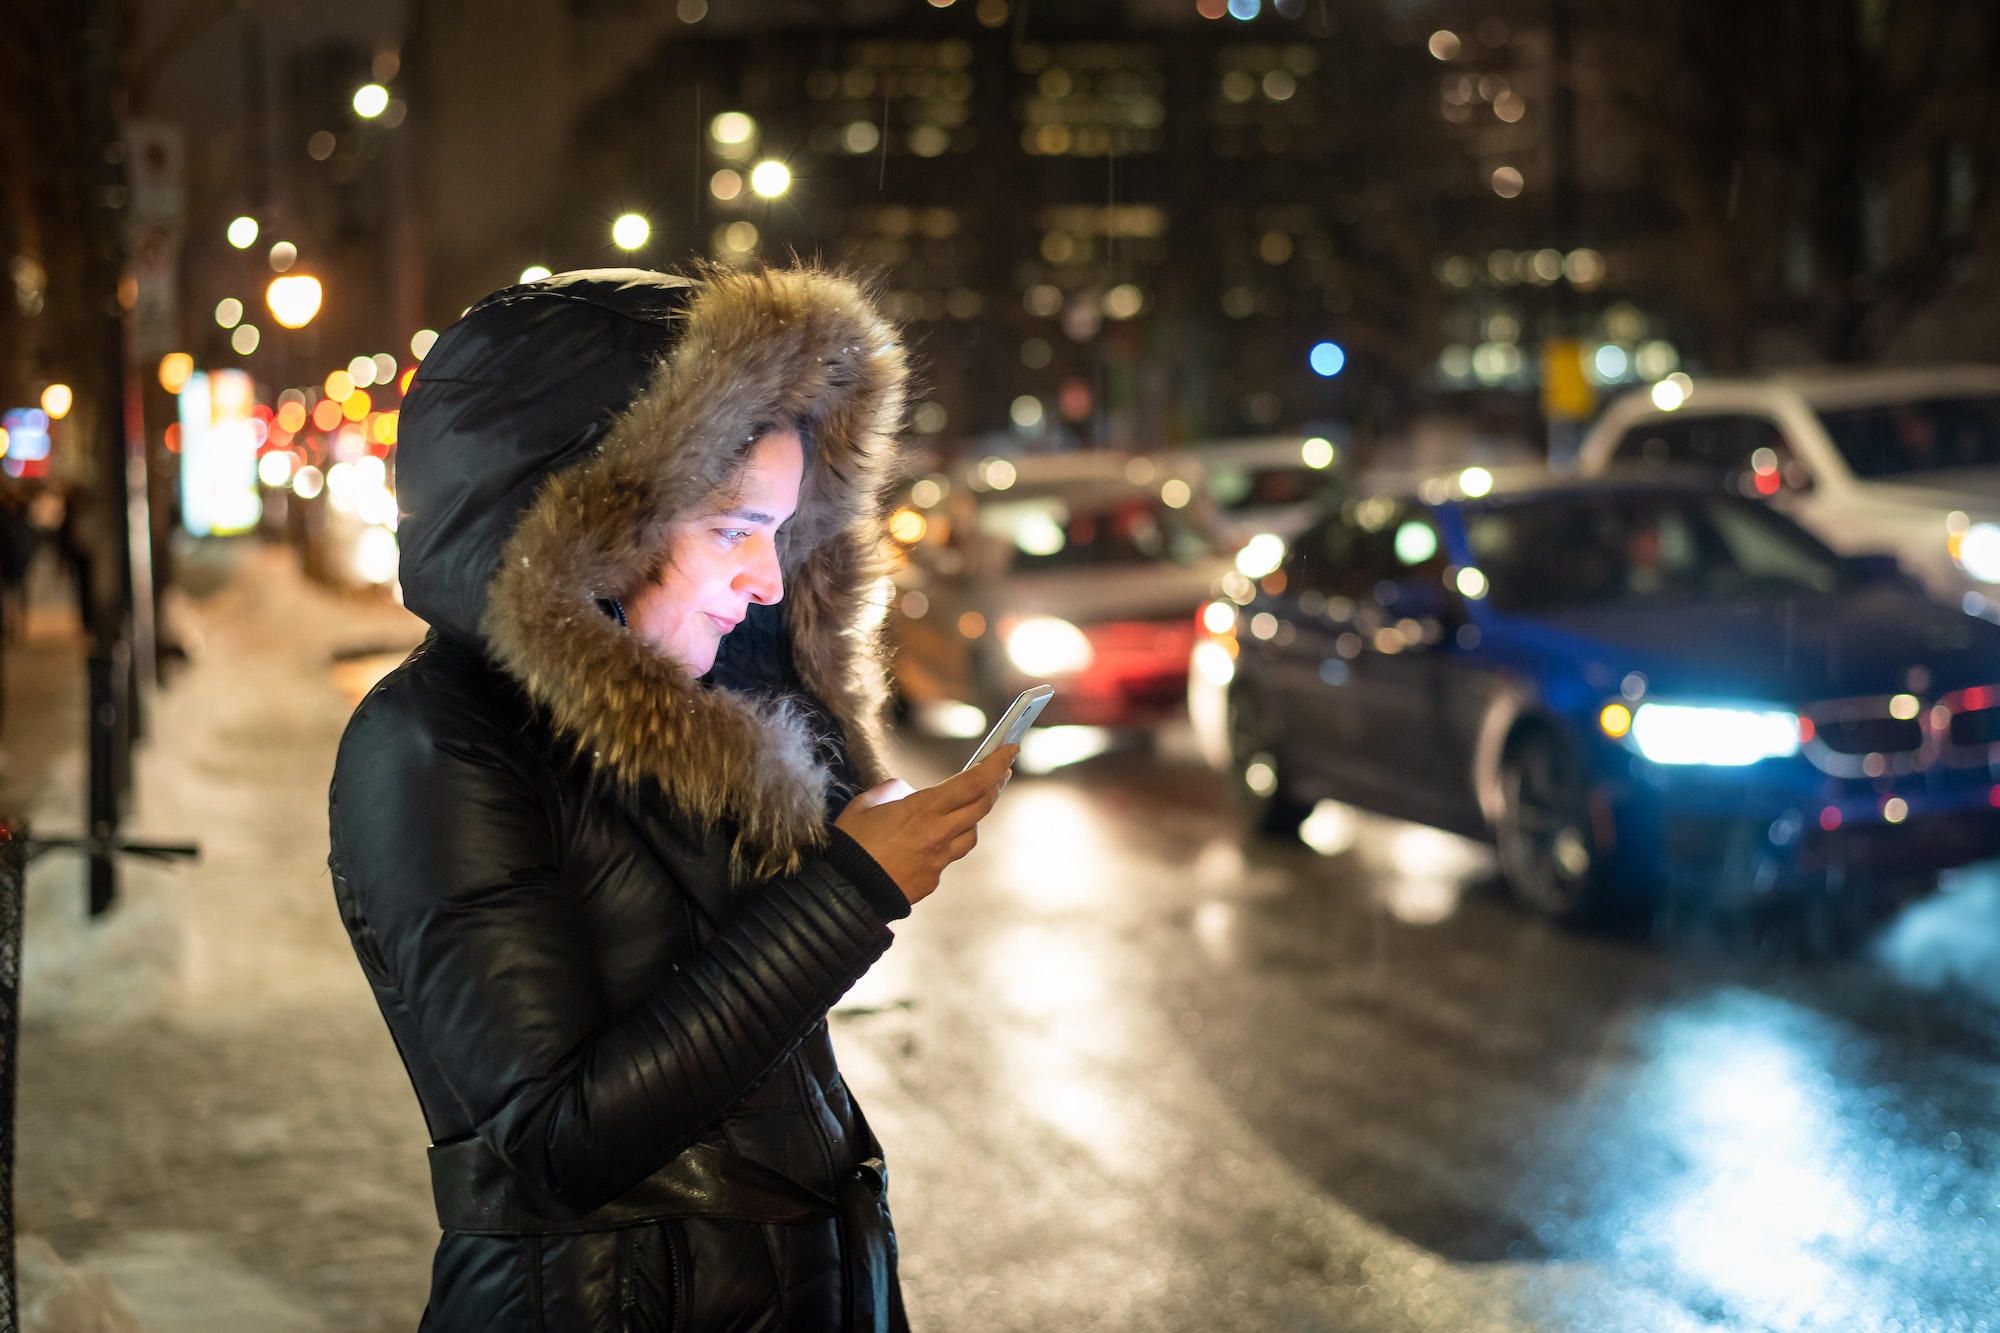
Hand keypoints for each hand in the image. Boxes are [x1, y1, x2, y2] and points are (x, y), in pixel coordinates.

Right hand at [834, 745, 1015, 904]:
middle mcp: (939, 833)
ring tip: (966, 808)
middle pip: (982, 807)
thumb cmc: (851, 844)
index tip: (1010, 750)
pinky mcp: (932, 880)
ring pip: (970, 835)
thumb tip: (905, 792)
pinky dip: (945, 845)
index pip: (973, 782)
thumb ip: (890, 791)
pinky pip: (947, 858)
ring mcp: (939, 860)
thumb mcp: (865, 804)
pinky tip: (928, 843)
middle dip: (996, 785)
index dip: (996, 764)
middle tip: (1002, 772)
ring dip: (973, 818)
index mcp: (924, 809)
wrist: (846, 892)